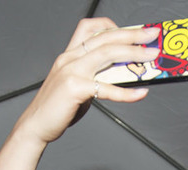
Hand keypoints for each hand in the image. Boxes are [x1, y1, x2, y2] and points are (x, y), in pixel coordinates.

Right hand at [15, 17, 160, 144]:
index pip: (91, 28)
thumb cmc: (58, 108)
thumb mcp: (78, 86)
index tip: (134, 31)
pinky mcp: (75, 88)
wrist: (36, 125)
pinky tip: (140, 93)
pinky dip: (126, 92)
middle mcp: (70, 58)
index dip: (114, 26)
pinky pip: (106, 88)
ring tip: (152, 56)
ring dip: (134, 53)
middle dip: (132, 34)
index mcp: (69, 55)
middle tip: (152, 35)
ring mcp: (71, 71)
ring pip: (107, 54)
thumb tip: (122, 76)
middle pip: (105, 38)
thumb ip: (96, 77)